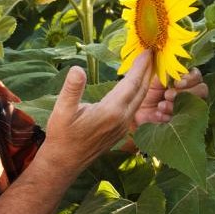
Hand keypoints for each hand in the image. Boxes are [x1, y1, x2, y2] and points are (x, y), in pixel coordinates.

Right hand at [42, 51, 153, 173]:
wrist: (65, 162)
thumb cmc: (62, 135)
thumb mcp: (61, 110)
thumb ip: (72, 89)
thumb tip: (77, 69)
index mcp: (111, 111)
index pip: (131, 84)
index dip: (140, 66)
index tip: (147, 51)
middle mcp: (122, 119)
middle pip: (141, 91)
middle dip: (148, 71)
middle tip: (153, 54)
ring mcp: (123, 127)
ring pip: (139, 100)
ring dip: (144, 83)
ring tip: (147, 67)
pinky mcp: (120, 131)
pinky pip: (134, 108)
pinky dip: (137, 94)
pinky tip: (134, 87)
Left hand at [132, 68, 207, 126]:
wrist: (136, 113)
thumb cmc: (144, 94)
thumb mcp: (152, 80)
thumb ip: (165, 72)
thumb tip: (173, 67)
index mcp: (183, 80)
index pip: (196, 75)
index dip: (190, 78)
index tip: (176, 83)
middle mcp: (189, 93)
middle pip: (202, 89)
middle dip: (185, 92)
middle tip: (168, 95)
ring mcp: (188, 108)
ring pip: (197, 104)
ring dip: (178, 104)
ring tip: (161, 106)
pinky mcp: (183, 122)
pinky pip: (186, 119)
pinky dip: (171, 116)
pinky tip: (159, 115)